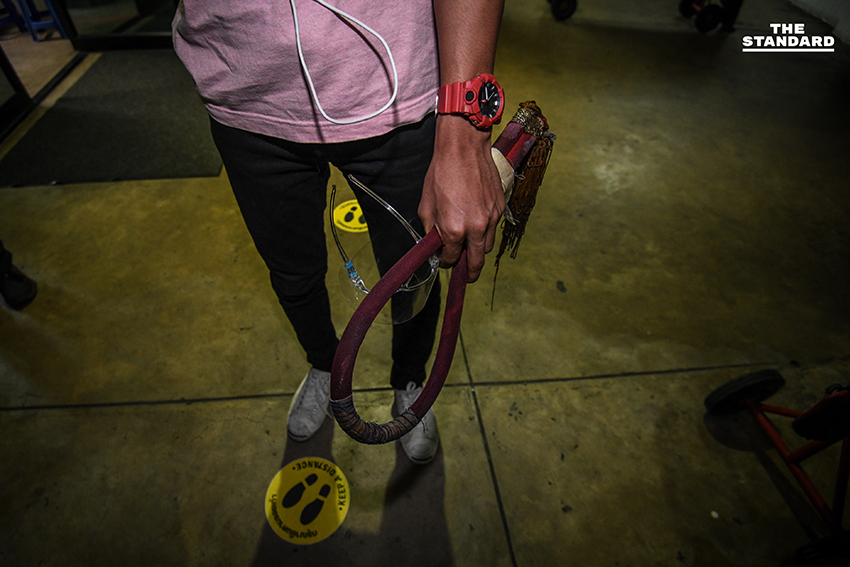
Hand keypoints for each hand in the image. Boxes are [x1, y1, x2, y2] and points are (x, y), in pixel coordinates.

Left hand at [419, 115, 504, 282]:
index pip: (450, 259)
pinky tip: (477, 223)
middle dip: (469, 272)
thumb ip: (430, 230)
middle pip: (475, 263)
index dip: (445, 263)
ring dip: (478, 251)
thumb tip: (435, 244)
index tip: (444, 261)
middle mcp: (475, 228)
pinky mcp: (500, 208)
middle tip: (465, 275)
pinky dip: (486, 232)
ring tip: (470, 247)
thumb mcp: (426, 205)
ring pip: (487, 247)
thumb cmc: (442, 174)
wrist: (464, 149)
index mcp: (453, 230)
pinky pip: (494, 228)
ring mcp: (491, 219)